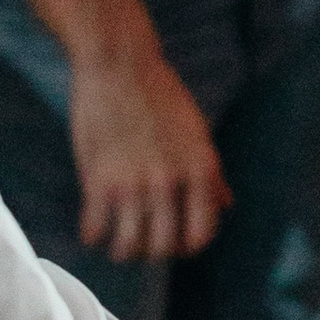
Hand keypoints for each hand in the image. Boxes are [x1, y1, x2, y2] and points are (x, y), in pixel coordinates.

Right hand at [69, 27, 228, 263]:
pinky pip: (95, 229)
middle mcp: (170, 181)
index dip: (189, 247)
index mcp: (200, 169)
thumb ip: (211, 174)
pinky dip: (93, 235)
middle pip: (165, 247)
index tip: (176, 244)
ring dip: (122, 252)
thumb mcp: (197, 131)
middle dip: (153, 253)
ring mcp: (134, 183)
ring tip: (118, 244)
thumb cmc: (161, 96)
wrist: (120, 65)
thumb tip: (226, 204)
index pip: (202, 234)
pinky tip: (94, 227)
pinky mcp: (99, 179)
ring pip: (129, 246)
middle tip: (143, 246)